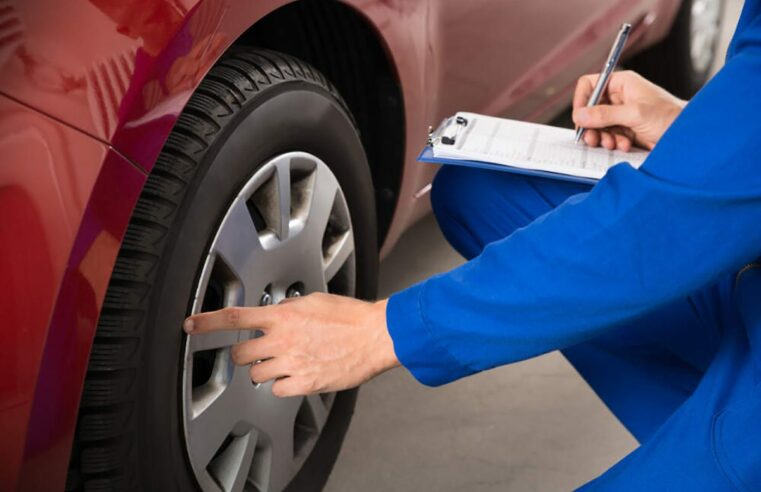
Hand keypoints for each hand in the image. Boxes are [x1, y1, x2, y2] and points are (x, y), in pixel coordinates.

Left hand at [183, 293, 398, 396]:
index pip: (234, 318)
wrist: (375, 336)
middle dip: (244, 354)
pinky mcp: (304, 383)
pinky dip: (283, 384)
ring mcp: (292, 363)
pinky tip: (298, 374)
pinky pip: (277, 389)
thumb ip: (289, 308)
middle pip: (240, 355)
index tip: (191, 326)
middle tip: (260, 351)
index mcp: (283, 316)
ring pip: (257, 374)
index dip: (207, 323)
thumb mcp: (314, 301)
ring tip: (286, 361)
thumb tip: (276, 313)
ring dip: (265, 369)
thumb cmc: (350, 317)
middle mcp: (283, 340)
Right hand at [572, 70, 686, 150]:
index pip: (590, 85)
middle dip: (591, 126)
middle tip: (592, 138)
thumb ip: (605, 115)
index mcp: (622, 84)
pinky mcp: (626, 129)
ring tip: (611, 143)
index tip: (580, 118)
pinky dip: (613, 142)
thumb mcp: (635, 114)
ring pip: (598, 125)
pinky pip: (608, 135)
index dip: (582, 100)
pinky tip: (624, 145)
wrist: (687, 135)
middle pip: (591, 109)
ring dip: (602, 137)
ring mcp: (622, 114)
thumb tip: (580, 116)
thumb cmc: (670, 117)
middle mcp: (620, 97)